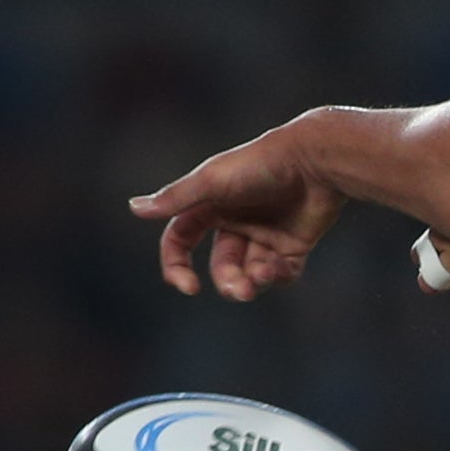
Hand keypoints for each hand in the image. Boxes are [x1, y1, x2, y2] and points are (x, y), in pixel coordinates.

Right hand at [128, 126, 345, 301]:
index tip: (188, 285)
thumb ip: (176, 198)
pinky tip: (281, 267)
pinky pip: (282, 274)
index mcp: (210, 205)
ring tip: (265, 274)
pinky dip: (279, 277)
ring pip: (251, 274)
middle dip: (229, 283)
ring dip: (255, 281)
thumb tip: (135, 208)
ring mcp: (266, 234)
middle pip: (222, 266)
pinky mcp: (294, 244)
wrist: (314, 160)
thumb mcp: (212, 181)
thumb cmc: (260, 165)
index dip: (177, 265)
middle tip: (242, 289)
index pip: (181, 239)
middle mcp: (236, 221)